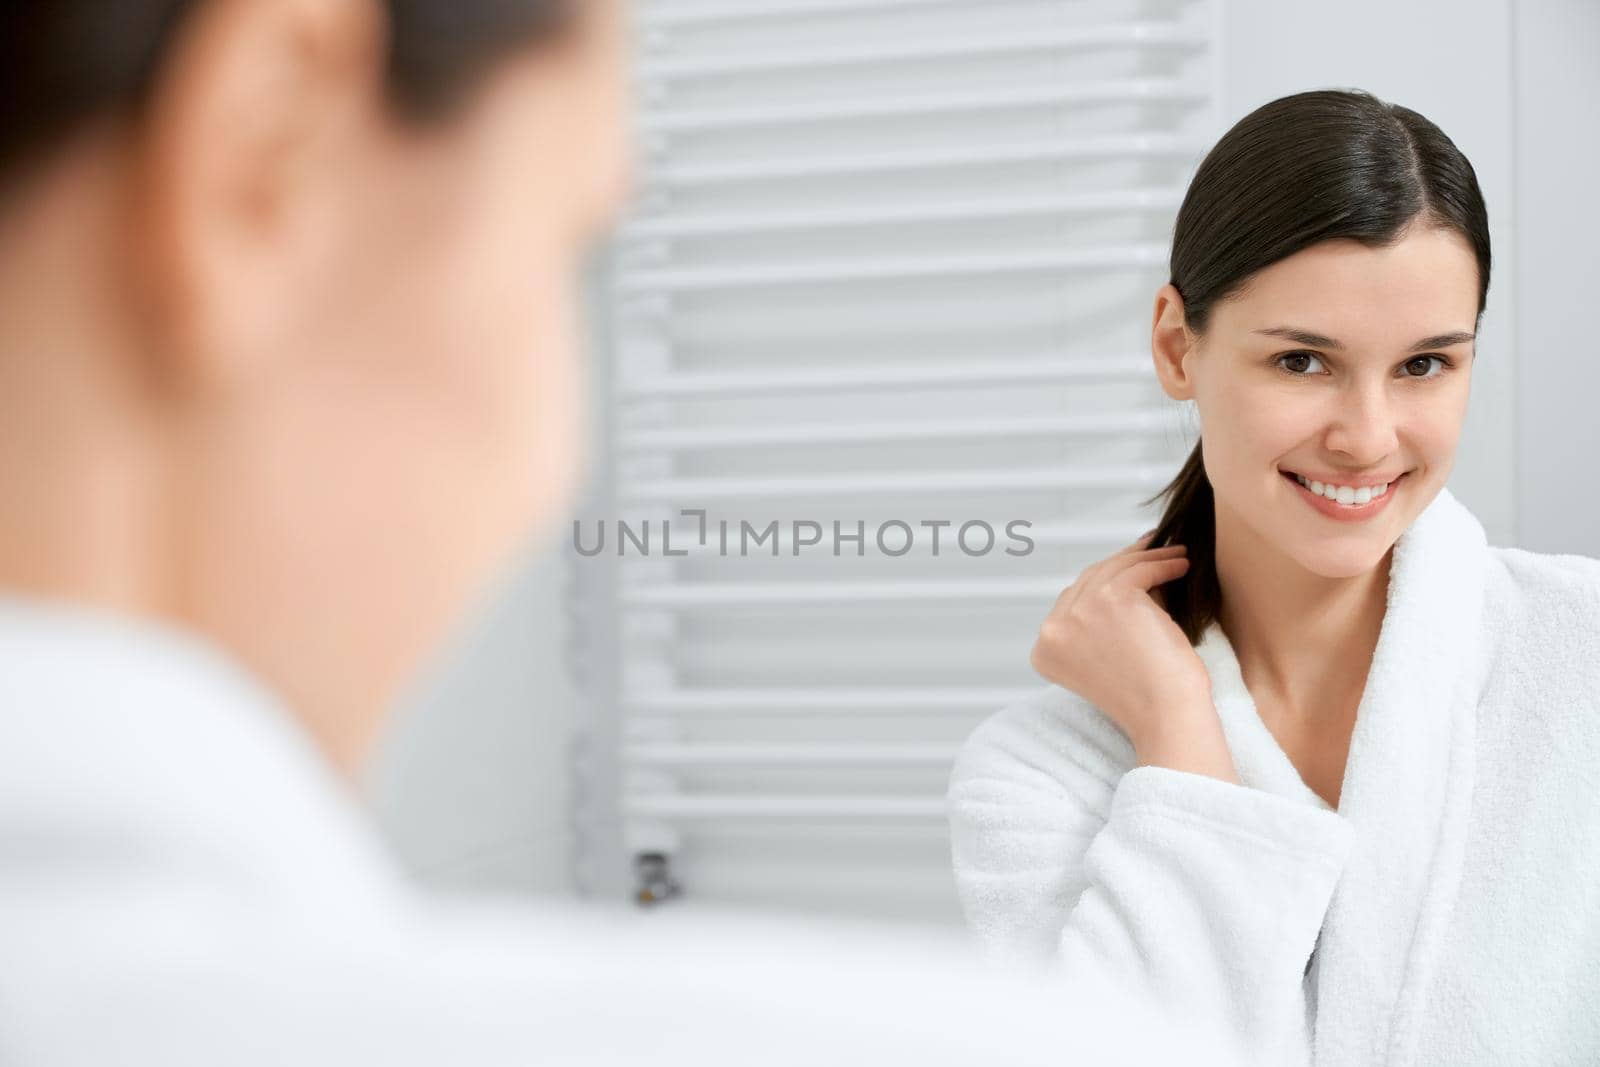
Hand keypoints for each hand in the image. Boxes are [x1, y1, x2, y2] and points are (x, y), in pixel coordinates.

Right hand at [1029, 532, 1216, 754]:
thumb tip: (1121, 571)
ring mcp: (1078, 612)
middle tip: (1150, 550)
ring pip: (1114, 569)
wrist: (1167, 716)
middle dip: (1123, 563)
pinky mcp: (1110, 599)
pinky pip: (1139, 570)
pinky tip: (1182, 565)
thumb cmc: (1148, 697)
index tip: (1128, 569)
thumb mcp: (1104, 658)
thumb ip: (1094, 625)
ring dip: (1148, 557)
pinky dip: (1163, 564)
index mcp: (1044, 650)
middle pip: (1089, 581)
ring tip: (1175, 555)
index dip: (1102, 584)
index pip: (1072, 603)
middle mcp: (1052, 630)